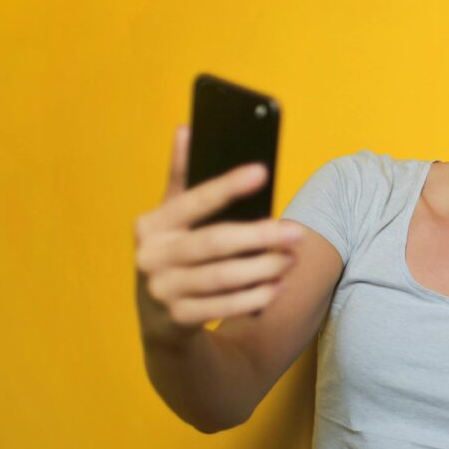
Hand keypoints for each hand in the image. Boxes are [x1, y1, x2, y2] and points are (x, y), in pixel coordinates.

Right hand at [134, 124, 302, 338]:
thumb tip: (187, 129)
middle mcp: (150, 256)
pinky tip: (276, 288)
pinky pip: (222, 307)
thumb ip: (182, 177)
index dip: (226, 185)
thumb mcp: (171, 218)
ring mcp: (161, 291)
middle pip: (213, 243)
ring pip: (221, 278)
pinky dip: (252, 298)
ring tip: (291, 260)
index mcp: (151, 224)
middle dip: (259, 237)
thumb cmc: (176, 253)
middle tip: (297, 233)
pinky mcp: (176, 320)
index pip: (192, 199)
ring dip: (262, 269)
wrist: (158, 319)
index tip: (261, 171)